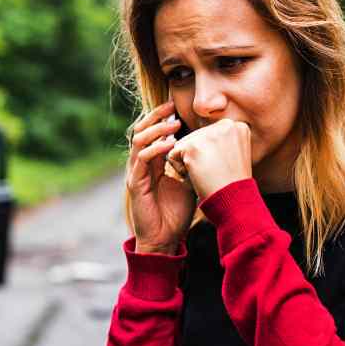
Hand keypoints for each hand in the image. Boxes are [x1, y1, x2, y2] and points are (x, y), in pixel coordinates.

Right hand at [125, 101, 196, 253]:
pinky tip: (170, 145)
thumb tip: (210, 148)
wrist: (165, 239)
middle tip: (171, 106)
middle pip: (140, 130)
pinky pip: (142, 159)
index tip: (175, 107)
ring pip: (139, 141)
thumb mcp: (189, 183)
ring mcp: (136, 173)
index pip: (151, 133)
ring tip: (174, 124)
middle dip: (155, 116)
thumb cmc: (176, 214)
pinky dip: (155, 149)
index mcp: (151, 163)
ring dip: (157, 130)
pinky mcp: (135, 183)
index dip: (160, 118)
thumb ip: (191, 165)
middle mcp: (140, 165)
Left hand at [166, 118, 251, 201]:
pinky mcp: (193, 146)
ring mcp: (208, 134)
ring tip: (208, 174)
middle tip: (216, 173)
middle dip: (199, 158)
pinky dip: (181, 170)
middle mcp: (224, 124)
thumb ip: (218, 141)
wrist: (234, 202)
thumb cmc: (232, 185)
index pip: (208, 135)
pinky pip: (172, 155)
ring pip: (182, 145)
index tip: (225, 168)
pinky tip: (198, 177)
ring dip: (189, 163)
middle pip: (194, 138)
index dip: (211, 155)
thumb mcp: (232, 155)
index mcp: (236, 126)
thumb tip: (195, 137)